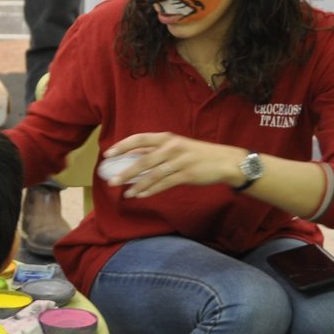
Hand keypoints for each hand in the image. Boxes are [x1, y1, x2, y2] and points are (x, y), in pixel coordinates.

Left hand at [103, 132, 249, 198]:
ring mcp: (179, 161)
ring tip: (125, 194)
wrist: (224, 161)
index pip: (139, 139)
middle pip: (143, 160)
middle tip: (111, 181)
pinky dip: (151, 190)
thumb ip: (156, 151)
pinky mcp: (187, 174)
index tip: (108, 155)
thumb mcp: (176, 146)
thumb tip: (134, 157)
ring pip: (153, 175)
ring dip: (137, 185)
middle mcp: (171, 147)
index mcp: (167, 138)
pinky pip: (165, 184)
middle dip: (125, 172)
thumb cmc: (197, 154)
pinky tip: (141, 195)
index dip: (122, 146)